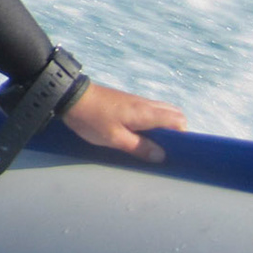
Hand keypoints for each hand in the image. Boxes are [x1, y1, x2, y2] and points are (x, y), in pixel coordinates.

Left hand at [61, 81, 186, 163]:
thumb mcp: (115, 138)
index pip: (178, 120)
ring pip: (161, 111)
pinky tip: (139, 133)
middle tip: (163, 148)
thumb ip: (139, 147)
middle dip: (175, 131)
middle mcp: (145, 104)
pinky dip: (151, 121)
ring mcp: (135, 100)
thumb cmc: (92, 118)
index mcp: (146, 112)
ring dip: (162, 126)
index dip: (183, 135)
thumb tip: (162, 156)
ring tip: (150, 143)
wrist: (69, 96)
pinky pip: (148, 110)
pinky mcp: (126, 101)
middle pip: (173, 114)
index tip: (175, 150)